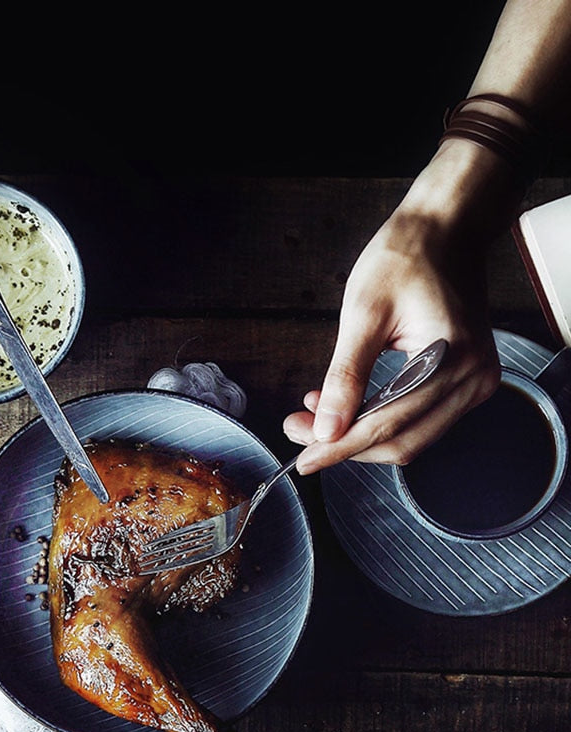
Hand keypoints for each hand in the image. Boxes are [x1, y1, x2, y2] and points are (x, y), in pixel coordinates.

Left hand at [282, 139, 526, 474]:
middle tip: (299, 433)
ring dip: (362, 437)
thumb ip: (344, 377)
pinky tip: (349, 407)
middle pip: (402, 442)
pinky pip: (422, 421)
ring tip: (317, 417)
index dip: (339, 447)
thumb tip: (324, 430)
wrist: (447, 230)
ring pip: (411, 439)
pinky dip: (383, 422)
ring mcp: (476, 384)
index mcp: (452, 358)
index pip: (387, 424)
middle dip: (346, 447)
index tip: (302, 458)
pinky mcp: (468, 383)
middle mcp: (473, 379)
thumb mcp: (364, 313)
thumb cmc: (406, 257)